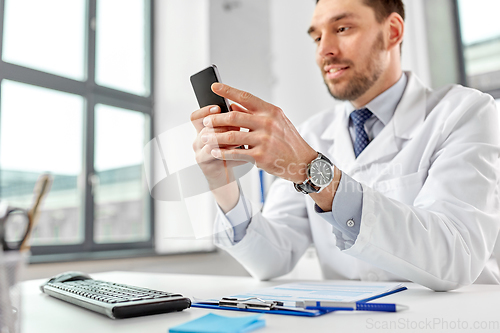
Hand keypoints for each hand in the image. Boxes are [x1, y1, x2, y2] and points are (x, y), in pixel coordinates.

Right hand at [191, 104, 245, 211]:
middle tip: (237, 126)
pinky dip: (234, 157)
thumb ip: (230, 121)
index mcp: (201, 130)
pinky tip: (244, 155)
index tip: (218, 107)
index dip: (205, 111)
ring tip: (241, 141)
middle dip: (222, 127)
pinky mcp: (208, 167)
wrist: (224, 175)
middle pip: (205, 130)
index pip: (196, 117)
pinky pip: (219, 159)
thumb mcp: (227, 134)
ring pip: (210, 146)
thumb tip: (237, 107)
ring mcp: (200, 155)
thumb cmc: (227, 152)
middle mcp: (198, 142)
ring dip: (227, 142)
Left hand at [201, 83, 317, 182]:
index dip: (228, 90)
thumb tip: (232, 106)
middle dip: (215, 119)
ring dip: (215, 137)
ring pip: (232, 137)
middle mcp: (268, 123)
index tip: (214, 87)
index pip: (246, 97)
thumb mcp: (276, 121)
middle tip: (204, 121)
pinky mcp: (261, 156)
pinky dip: (223, 153)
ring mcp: (265, 140)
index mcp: (270, 111)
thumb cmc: (287, 140)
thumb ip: (254, 114)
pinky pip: (236, 153)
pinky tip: (214, 152)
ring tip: (204, 137)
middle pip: (234, 118)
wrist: (302, 162)